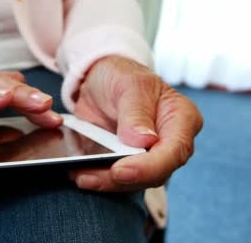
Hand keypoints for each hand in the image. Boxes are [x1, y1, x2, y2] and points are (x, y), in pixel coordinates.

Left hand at [70, 56, 202, 191]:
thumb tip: (145, 141)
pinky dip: (97, 178)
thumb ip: (136, 111)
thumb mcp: (130, 84)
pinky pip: (116, 178)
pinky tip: (77, 174)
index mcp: (181, 119)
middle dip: (122, 180)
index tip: (120, 170)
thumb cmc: (122, 75)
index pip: (174, 151)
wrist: (101, 79)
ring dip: (106, 183)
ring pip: (134, 181)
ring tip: (80, 177)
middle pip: (155, 173)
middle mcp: (170, 142)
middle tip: (90, 177)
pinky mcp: (127, 163)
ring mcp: (149, 156)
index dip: (149, 167)